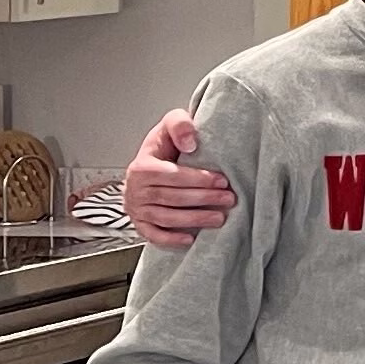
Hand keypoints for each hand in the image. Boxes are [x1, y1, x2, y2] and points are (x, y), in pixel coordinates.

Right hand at [125, 108, 236, 250]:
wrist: (149, 162)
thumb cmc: (163, 147)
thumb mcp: (169, 125)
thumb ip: (179, 124)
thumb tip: (190, 143)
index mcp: (142, 166)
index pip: (172, 175)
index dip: (198, 179)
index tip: (222, 181)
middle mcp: (136, 189)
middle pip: (172, 197)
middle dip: (203, 199)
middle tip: (228, 199)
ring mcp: (137, 208)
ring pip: (166, 217)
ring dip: (194, 220)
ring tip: (219, 217)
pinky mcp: (140, 223)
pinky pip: (153, 234)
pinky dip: (170, 239)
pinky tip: (190, 239)